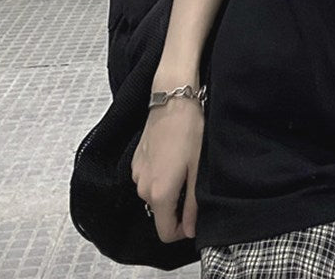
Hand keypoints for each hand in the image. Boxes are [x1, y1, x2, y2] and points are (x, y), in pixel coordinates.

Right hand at [131, 98, 203, 241]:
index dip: (182, 230)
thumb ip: (192, 205)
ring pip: (154, 195)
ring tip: (185, 166)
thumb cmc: (190, 132)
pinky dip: (160, 175)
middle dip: (177, 206)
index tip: (195, 215)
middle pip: (160, 213)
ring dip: (169, 189)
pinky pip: (148, 179)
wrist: (172, 101)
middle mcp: (142, 189)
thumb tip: (189, 231)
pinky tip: (173, 156)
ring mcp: (136, 174)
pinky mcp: (135, 161)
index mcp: (159, 194)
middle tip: (194, 182)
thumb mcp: (198, 170)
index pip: (166, 233)